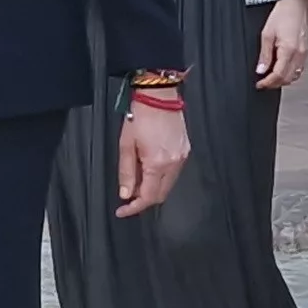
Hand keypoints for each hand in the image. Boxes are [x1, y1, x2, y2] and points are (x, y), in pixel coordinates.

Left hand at [117, 96, 189, 216]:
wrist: (159, 96)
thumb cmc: (141, 116)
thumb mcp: (126, 145)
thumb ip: (126, 172)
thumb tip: (126, 194)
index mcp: (157, 164)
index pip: (148, 197)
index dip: (134, 207)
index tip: (122, 211)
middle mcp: (174, 164)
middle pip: (160, 195)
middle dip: (143, 199)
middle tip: (128, 196)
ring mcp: (182, 157)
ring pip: (168, 185)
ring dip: (152, 188)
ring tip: (137, 177)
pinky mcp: (185, 150)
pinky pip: (173, 172)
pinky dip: (161, 177)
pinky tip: (149, 168)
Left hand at [254, 0, 307, 89]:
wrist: (295, 5)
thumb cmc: (282, 15)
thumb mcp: (266, 34)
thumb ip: (264, 55)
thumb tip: (260, 70)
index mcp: (289, 50)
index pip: (278, 74)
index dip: (268, 82)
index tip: (259, 84)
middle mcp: (299, 54)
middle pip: (287, 78)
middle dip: (274, 84)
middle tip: (263, 83)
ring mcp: (304, 53)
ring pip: (294, 75)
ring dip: (282, 80)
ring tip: (270, 78)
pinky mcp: (305, 51)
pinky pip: (299, 68)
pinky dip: (289, 73)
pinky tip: (281, 70)